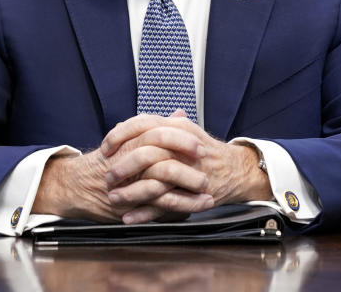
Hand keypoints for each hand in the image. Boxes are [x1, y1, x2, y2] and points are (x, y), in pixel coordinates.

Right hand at [30, 112, 217, 222]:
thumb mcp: (129, 138)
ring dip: (187, 184)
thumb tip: (180, 114)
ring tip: (207, 189)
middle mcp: (130, 157)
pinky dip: (180, 206)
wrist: (77, 185)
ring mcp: (131, 180)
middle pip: (161, 150)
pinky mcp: (132, 202)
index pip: (159, 131)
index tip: (201, 142)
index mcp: (132, 140)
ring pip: (162, 179)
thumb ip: (156, 127)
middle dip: (187, 156)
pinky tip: (196, 206)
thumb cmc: (107, 161)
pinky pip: (158, 204)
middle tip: (206, 160)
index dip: (182, 137)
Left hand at [100, 111, 271, 222]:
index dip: (119, 135)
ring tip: (114, 198)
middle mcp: (181, 147)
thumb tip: (127, 125)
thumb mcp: (183, 130)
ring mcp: (186, 172)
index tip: (105, 147)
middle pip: (145, 154)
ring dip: (130, 192)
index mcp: (177, 128)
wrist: (235, 170)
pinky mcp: (190, 194)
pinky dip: (144, 213)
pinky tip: (128, 217)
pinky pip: (163, 205)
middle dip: (122, 166)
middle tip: (107, 176)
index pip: (142, 124)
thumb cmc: (205, 150)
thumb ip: (157, 126)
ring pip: (152, 182)